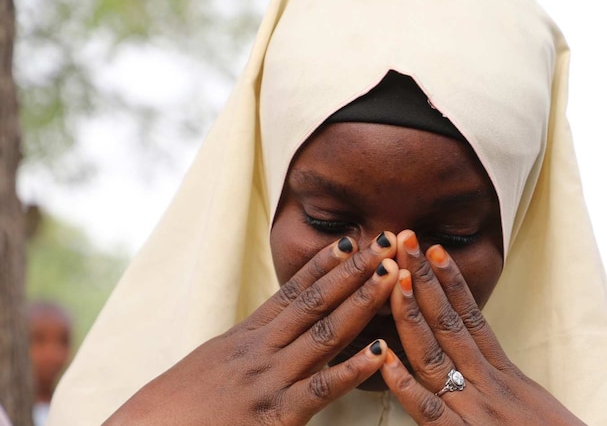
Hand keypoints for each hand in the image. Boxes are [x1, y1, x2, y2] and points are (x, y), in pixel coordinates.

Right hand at [106, 233, 399, 424]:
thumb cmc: (173, 409)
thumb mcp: (211, 366)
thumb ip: (245, 347)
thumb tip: (269, 334)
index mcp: (245, 337)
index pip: (292, 291)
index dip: (325, 264)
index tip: (352, 239)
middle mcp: (260, 350)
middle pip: (315, 301)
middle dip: (354, 270)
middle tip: (387, 242)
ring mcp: (268, 381)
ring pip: (324, 334)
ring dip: (361, 302)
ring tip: (393, 277)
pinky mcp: (274, 417)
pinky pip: (320, 390)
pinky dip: (352, 370)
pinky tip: (381, 352)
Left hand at [379, 230, 584, 424]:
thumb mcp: (531, 405)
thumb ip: (503, 382)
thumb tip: (478, 361)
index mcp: (505, 375)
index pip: (472, 318)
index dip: (450, 282)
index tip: (433, 249)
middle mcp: (490, 384)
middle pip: (450, 322)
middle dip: (423, 279)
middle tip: (404, 239)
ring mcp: (477, 410)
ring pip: (437, 354)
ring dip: (412, 313)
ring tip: (394, 276)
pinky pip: (431, 411)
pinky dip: (406, 385)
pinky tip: (385, 358)